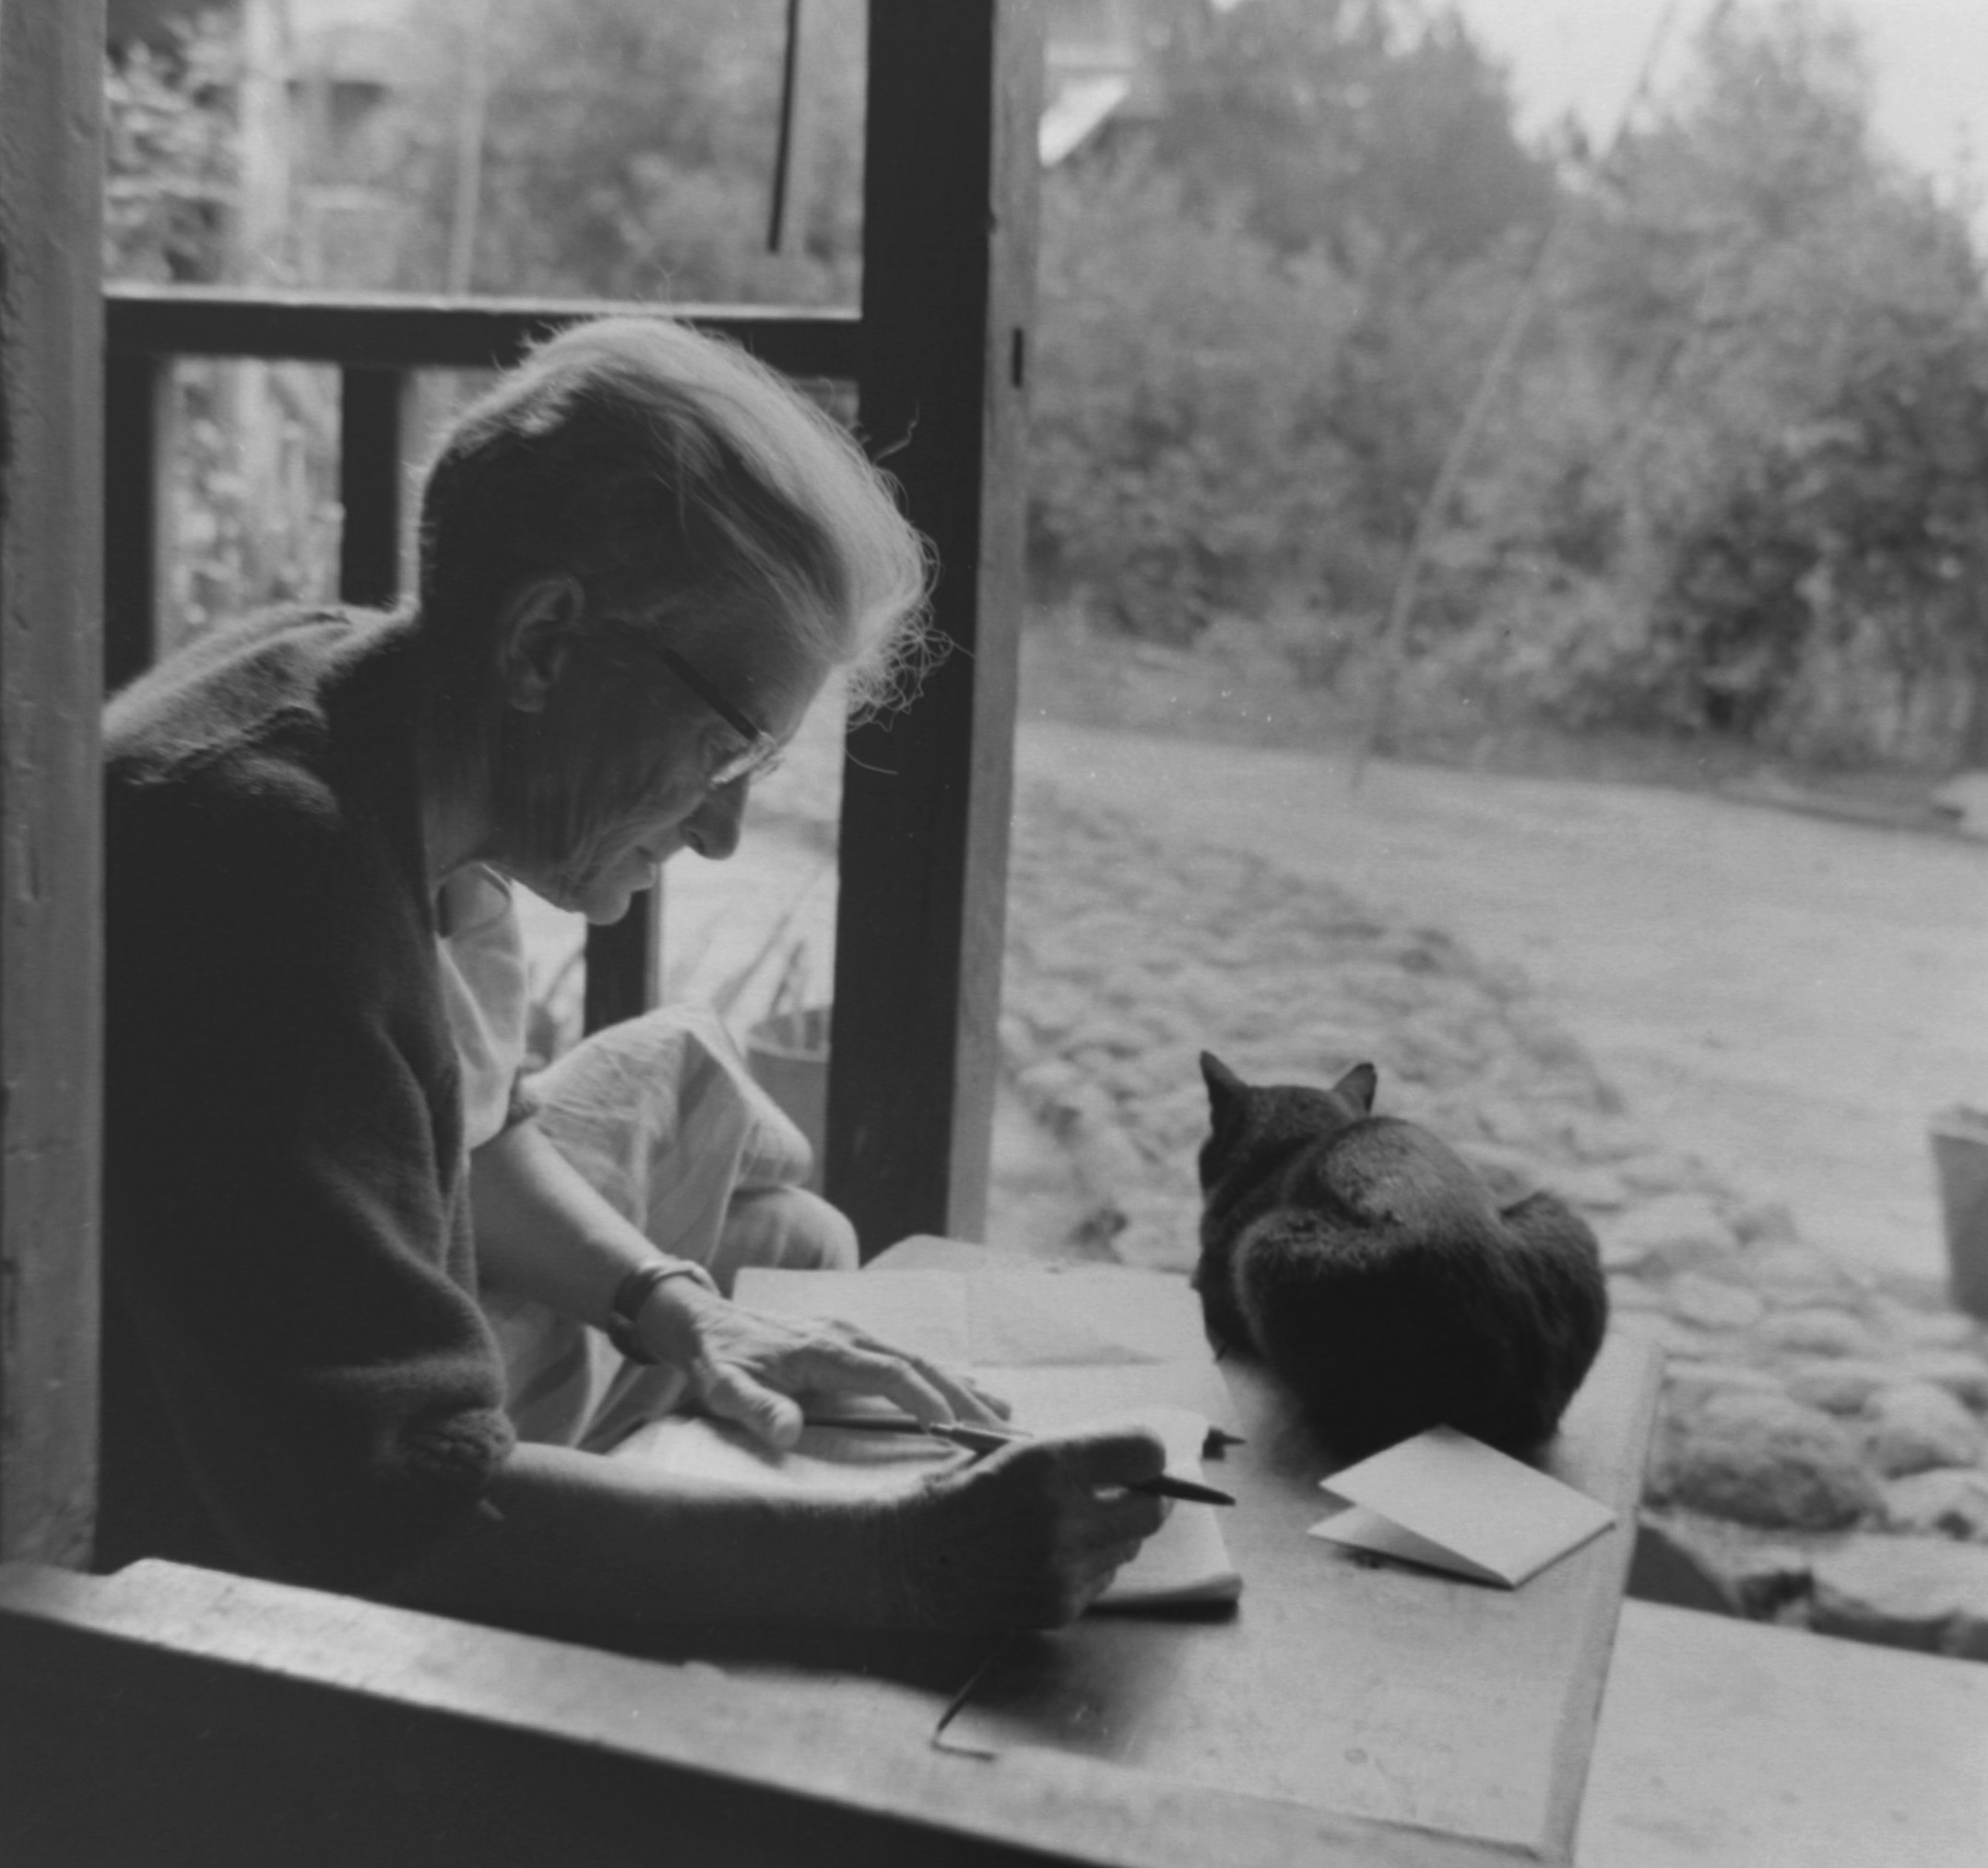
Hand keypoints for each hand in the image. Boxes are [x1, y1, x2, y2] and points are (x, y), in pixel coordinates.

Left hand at [641, 1278, 1007, 1451]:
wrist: (702, 1321)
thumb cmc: (716, 1360)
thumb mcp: (723, 1386)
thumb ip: (754, 1408)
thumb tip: (787, 1432)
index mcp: (825, 1348)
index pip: (889, 1373)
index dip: (923, 1398)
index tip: (954, 1426)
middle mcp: (848, 1336)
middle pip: (918, 1363)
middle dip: (962, 1396)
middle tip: (1002, 1429)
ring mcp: (852, 1335)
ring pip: (919, 1358)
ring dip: (960, 1385)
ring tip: (1003, 1411)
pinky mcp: (850, 1341)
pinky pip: (905, 1358)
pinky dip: (940, 1377)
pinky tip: (963, 1390)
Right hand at [878, 1426, 1169, 1629]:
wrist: (905, 1559)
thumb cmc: (954, 1492)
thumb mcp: (1008, 1451)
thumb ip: (1071, 1454)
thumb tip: (1135, 1456)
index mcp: (1046, 1464)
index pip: (1144, 1453)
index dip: (1149, 1452)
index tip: (1144, 1454)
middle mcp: (1061, 1517)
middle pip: (1153, 1508)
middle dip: (1150, 1494)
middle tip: (1137, 1488)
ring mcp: (1062, 1569)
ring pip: (1130, 1546)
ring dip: (1117, 1529)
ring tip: (1079, 1520)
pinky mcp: (1058, 1606)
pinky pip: (1103, 1577)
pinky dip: (1091, 1562)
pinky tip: (1055, 1552)